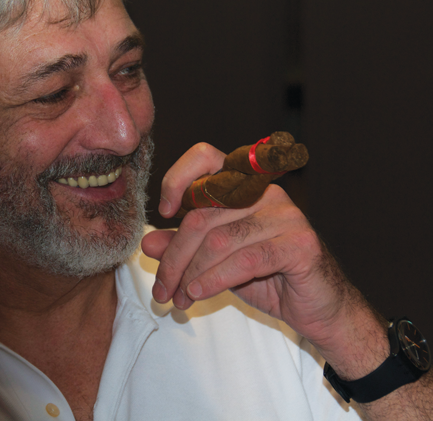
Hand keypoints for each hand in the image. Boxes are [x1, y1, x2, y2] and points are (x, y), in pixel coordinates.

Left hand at [142, 142, 362, 349]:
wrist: (319, 309)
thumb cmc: (268, 278)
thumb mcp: (216, 261)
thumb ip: (184, 248)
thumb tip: (147, 243)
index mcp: (244, 185)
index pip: (205, 157)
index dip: (177, 178)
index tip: (163, 212)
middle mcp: (265, 192)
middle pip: (202, 216)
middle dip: (174, 258)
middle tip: (161, 290)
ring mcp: (285, 215)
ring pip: (219, 241)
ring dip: (190, 275)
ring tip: (178, 299)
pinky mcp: (299, 243)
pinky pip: (244, 260)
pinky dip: (214, 280)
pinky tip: (198, 294)